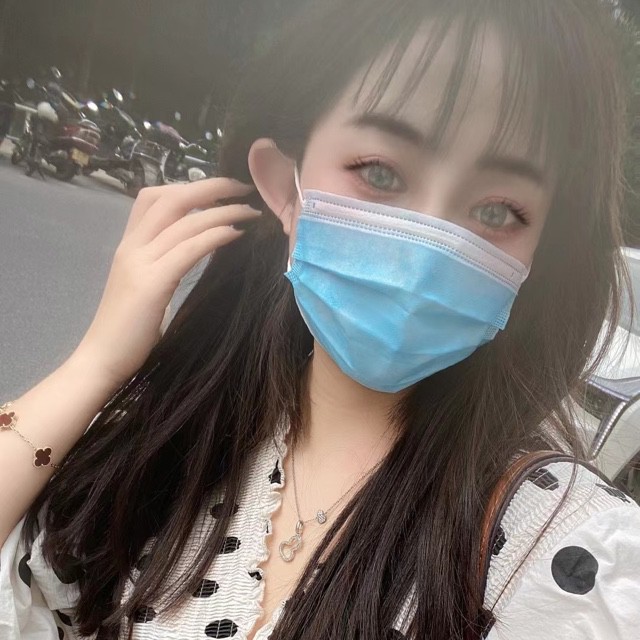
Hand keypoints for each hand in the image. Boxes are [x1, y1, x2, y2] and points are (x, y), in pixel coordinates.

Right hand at [74, 178, 258, 385]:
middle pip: (170, 198)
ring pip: (183, 221)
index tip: (220, 190)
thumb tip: (194, 252)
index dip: (188, 187)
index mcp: (129, 246)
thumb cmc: (128, 332)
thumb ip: (163, 265)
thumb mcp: (146, 287)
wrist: (101, 361)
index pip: (153, 199)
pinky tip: (236, 233)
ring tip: (251, 210)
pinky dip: (214, 235)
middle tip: (242, 186)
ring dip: (222, 210)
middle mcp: (131, 247)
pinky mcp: (150, 284)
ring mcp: (138, 263)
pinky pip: (187, 249)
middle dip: (210, 187)